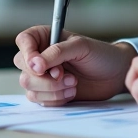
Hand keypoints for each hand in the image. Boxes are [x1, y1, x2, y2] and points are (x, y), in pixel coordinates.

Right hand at [14, 25, 136, 105]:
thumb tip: (35, 63)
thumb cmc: (101, 55)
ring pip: (29, 86)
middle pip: (23, 67)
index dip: (27, 54)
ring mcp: (43, 76)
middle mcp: (40, 56)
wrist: (114, 75)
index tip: (40, 66)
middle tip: (64, 75)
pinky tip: (71, 92)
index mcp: (46, 37)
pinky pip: (39, 99)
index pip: (23, 41)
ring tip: (72, 83)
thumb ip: (57, 52)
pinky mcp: (48, 92)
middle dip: (44, 76)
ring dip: (51, 88)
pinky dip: (55, 98)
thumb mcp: (81, 47)